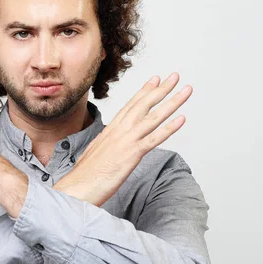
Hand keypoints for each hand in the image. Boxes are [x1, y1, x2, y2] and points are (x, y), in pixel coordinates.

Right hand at [54, 73, 191, 206]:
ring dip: (172, 102)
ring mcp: (126, 141)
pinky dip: (169, 128)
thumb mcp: (94, 154)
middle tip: (175, 76)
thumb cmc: (83, 176)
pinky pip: (154, 139)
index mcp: (110, 130)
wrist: (76, 188)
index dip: (144, 91)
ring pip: (153, 117)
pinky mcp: (131, 154)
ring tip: (186, 90)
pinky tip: (182, 119)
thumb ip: (105, 146)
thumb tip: (109, 145)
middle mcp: (119, 131)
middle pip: (144, 105)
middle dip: (161, 89)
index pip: (130, 106)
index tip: (155, 80)